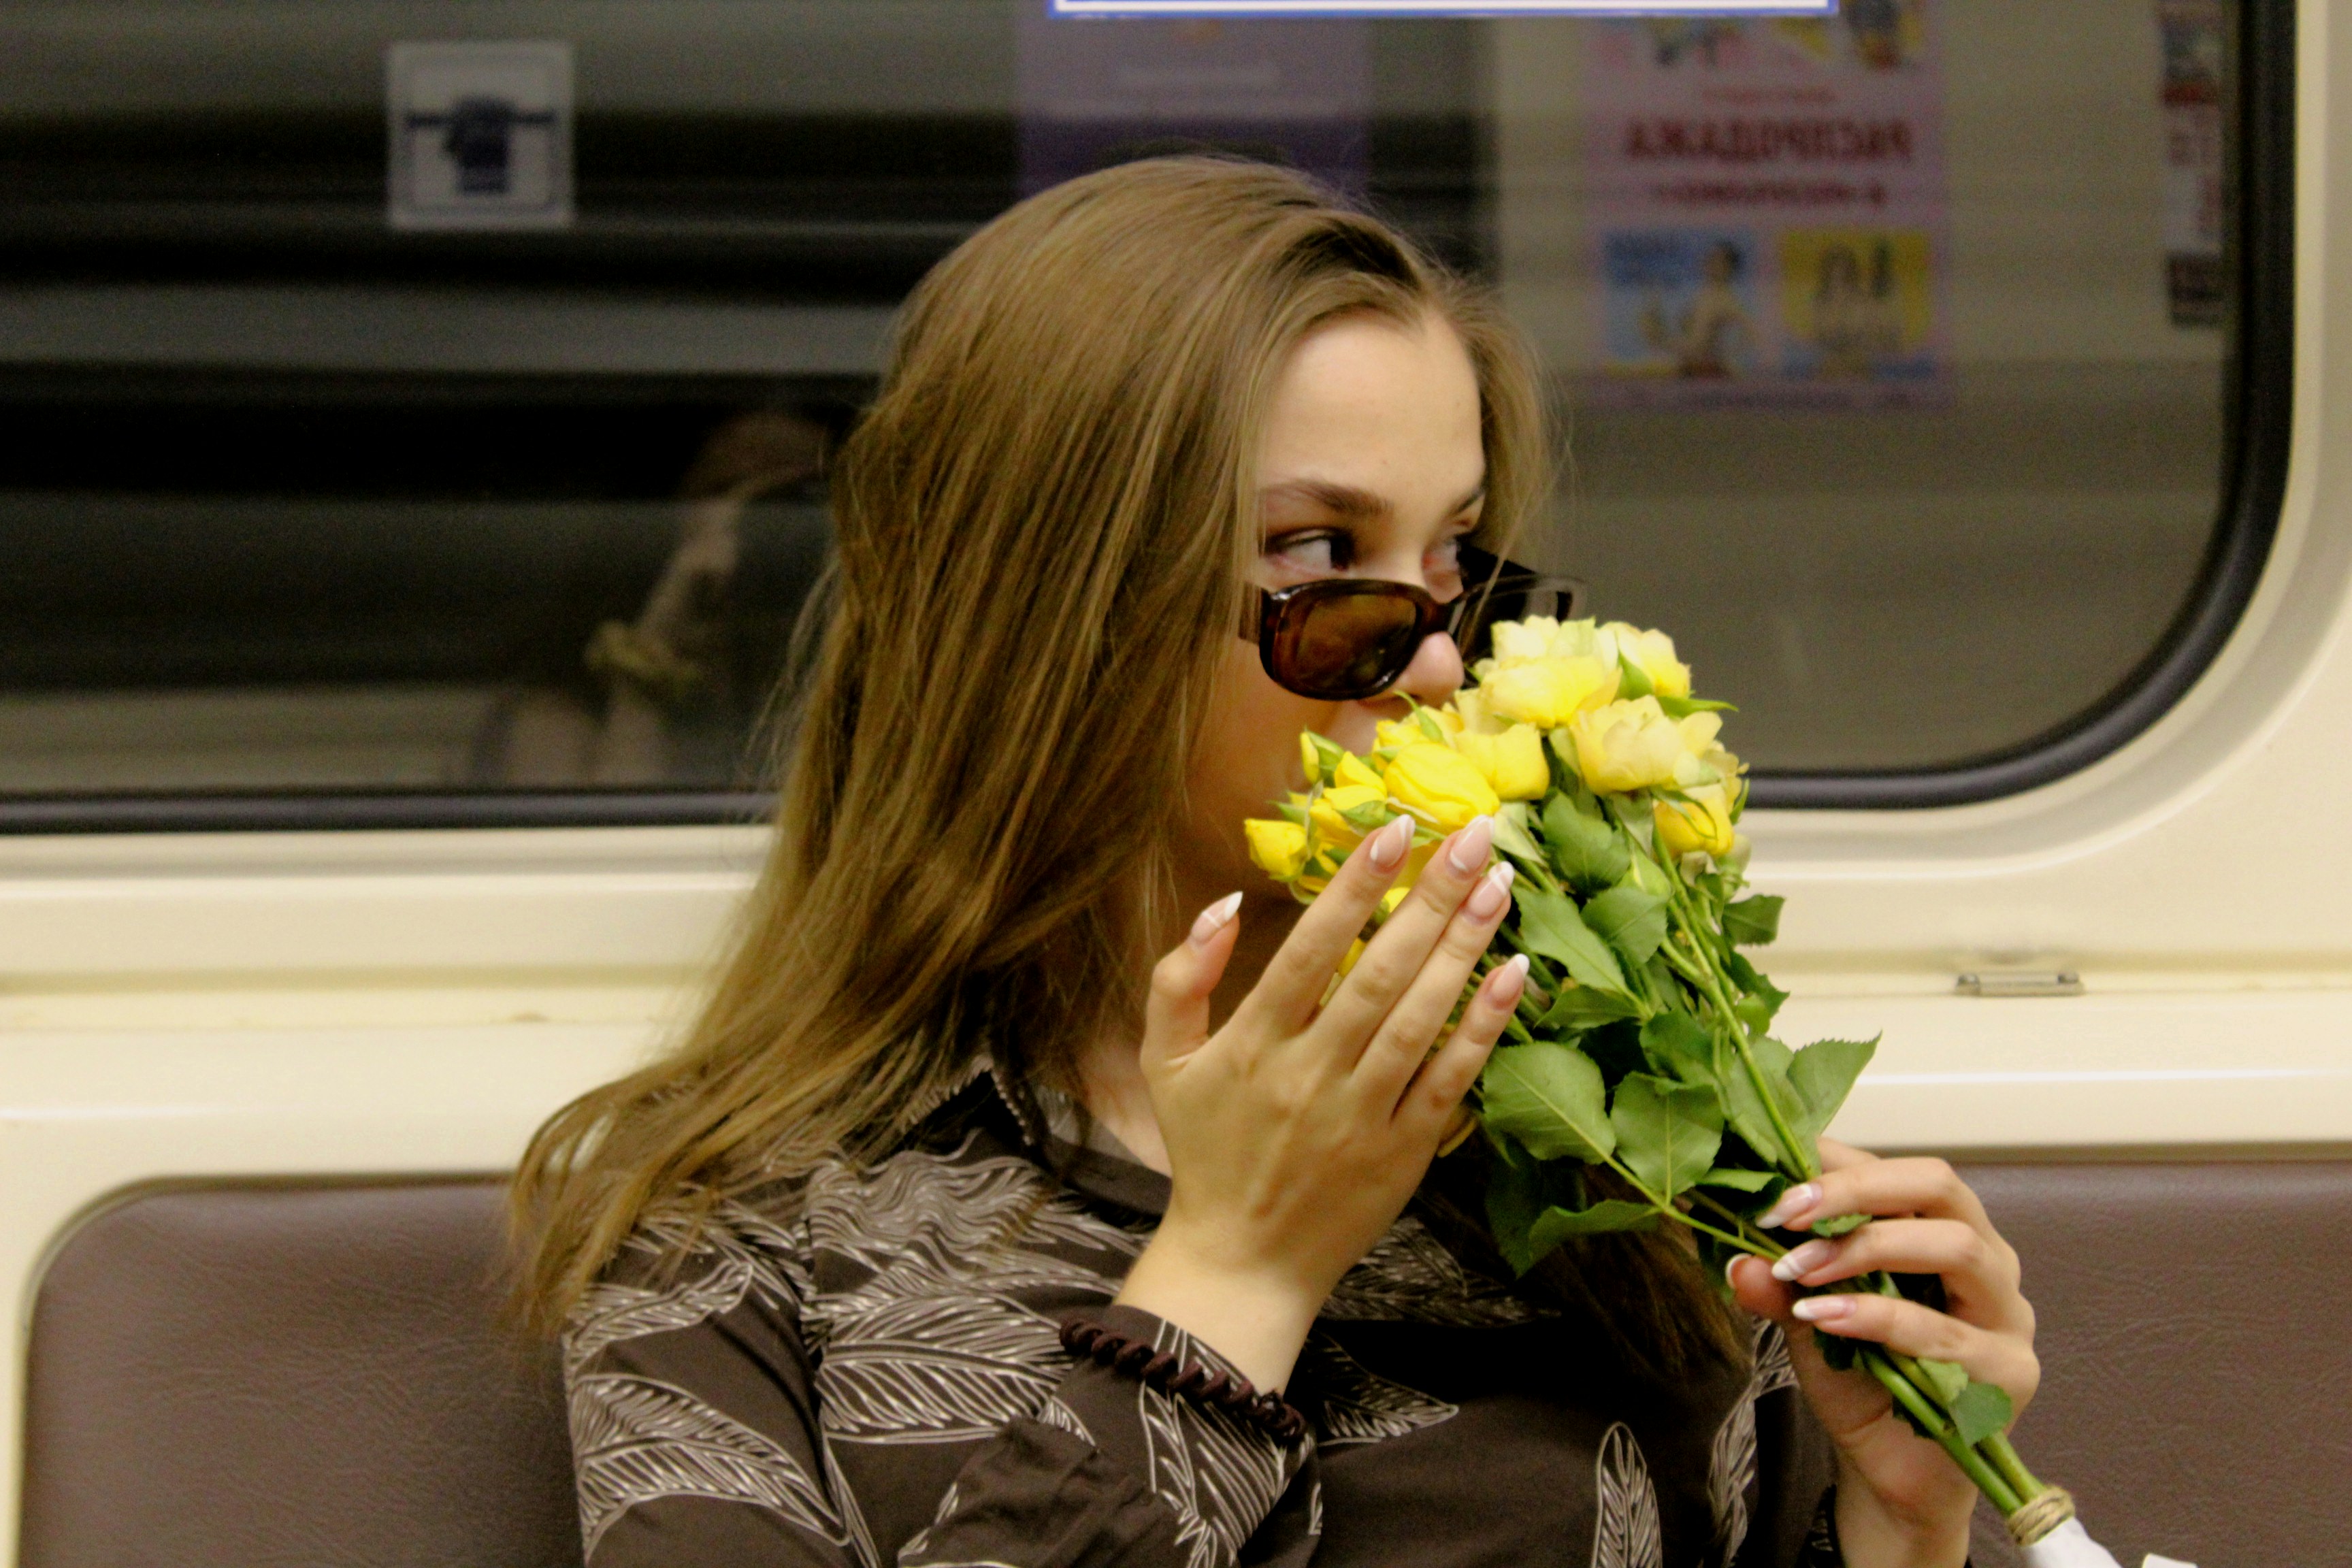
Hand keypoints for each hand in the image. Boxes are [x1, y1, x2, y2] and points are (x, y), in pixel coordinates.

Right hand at [1115, 813, 1526, 1391]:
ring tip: (1498, 885)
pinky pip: (1450, 1081)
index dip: (1354, 887)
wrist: (1241, 1264)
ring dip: (1464, 948)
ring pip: (1421, 1019)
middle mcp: (1310, 1074)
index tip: (1395, 829)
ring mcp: (1361, 1115)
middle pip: (1379, 973)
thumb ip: (1180, 979)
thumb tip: (1225, 904)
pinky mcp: (1404, 1153)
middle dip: (1429, 899)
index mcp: (1253, 1045)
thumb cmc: (1207, 1151)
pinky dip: (1483, 1028)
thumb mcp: (1164, 1063)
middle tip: (1474, 835)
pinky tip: (1514, 974)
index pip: (1310, 950)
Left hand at [1728, 1141, 2038, 1567]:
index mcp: (1941, 1228)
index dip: (1834, 1164)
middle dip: (1856, 1189)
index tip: (1770, 1179)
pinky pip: (1943, 1330)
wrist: (1890, 1469)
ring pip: (1954, 1247)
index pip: (1896, 1169)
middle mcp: (1986, 1258)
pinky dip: (1876, 1317)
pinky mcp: (2009, 1371)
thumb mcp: (1805, 1321)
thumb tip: (1738, 1257)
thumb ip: (1779, 1284)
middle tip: (1785, 1210)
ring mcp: (2006, 1314)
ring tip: (1799, 1270)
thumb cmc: (1859, 1379)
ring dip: (1864, 1250)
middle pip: (1939, 1186)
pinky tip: (1823, 1319)